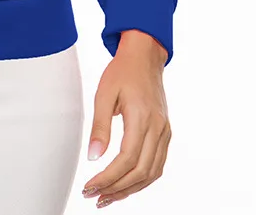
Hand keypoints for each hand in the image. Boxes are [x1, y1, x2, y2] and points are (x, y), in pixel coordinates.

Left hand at [80, 30, 170, 207]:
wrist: (144, 57)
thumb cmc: (122, 72)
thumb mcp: (104, 93)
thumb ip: (99, 126)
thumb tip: (93, 157)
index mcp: (142, 117)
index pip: (127, 159)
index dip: (108, 177)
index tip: (90, 186)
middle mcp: (158, 128)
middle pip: (141, 171)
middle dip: (117, 188)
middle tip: (93, 196)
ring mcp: (165, 132)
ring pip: (152, 172)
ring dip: (130, 189)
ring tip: (106, 197)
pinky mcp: (165, 133)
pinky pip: (157, 164)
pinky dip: (142, 179)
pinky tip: (125, 184)